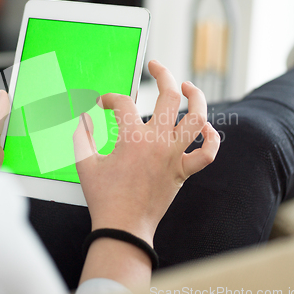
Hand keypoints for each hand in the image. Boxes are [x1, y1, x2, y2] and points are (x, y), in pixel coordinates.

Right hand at [73, 60, 219, 245]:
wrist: (123, 228)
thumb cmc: (104, 198)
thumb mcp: (84, 163)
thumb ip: (82, 135)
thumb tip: (82, 116)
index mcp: (131, 139)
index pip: (122, 104)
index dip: (110, 98)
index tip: (103, 103)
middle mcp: (157, 142)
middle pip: (168, 97)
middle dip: (163, 74)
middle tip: (156, 65)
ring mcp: (173, 156)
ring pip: (196, 119)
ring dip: (196, 98)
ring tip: (188, 87)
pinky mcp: (182, 172)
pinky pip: (207, 154)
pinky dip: (212, 140)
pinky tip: (206, 129)